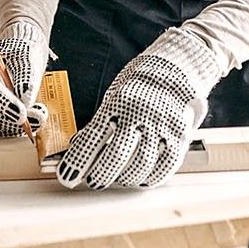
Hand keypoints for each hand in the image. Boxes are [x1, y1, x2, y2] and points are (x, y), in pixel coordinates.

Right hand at [0, 20, 49, 137]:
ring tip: (37, 118)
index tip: (22, 113)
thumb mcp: (27, 56)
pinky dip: (13, 130)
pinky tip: (30, 123)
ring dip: (15, 126)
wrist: (20, 59)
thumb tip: (26, 100)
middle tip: (36, 118)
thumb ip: (26, 76)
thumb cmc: (20, 53)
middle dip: (11, 118)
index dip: (2, 102)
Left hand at [58, 27, 222, 189]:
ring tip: (118, 180)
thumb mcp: (116, 94)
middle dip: (101, 174)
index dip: (78, 160)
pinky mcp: (180, 135)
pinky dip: (152, 177)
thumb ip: (102, 120)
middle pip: (117, 154)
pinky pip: (167, 164)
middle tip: (94, 182)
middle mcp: (140, 113)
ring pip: (142, 163)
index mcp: (119, 101)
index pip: (93, 136)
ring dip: (125, 178)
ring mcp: (162, 125)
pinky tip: (142, 179)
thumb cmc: (142, 81)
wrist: (178, 66)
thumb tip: (79, 144)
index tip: (68, 177)